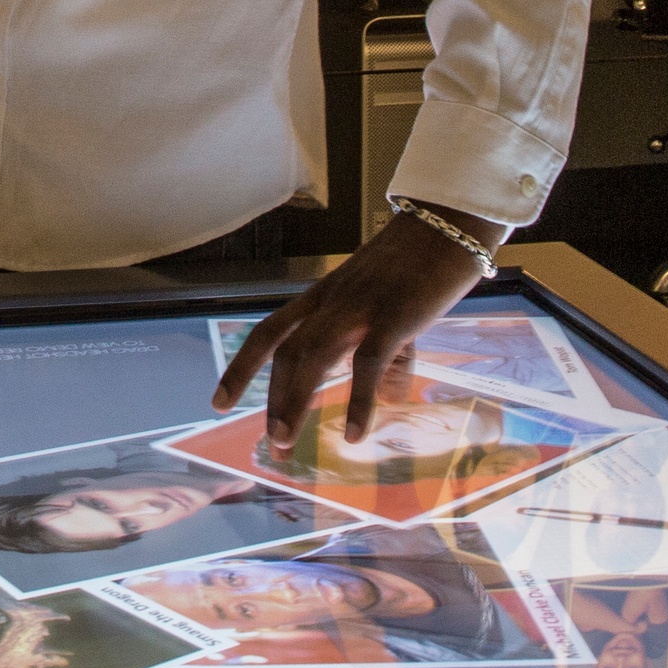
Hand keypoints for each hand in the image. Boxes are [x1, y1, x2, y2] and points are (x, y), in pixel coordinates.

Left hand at [211, 210, 498, 446]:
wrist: (448, 222)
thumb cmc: (421, 263)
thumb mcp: (391, 309)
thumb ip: (389, 357)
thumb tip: (390, 402)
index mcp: (324, 296)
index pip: (269, 332)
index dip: (241, 367)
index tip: (218, 401)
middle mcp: (332, 301)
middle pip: (286, 352)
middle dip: (271, 399)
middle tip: (270, 445)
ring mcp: (360, 307)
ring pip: (312, 357)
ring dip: (294, 402)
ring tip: (284, 441)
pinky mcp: (394, 316)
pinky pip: (368, 364)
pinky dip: (358, 402)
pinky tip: (354, 436)